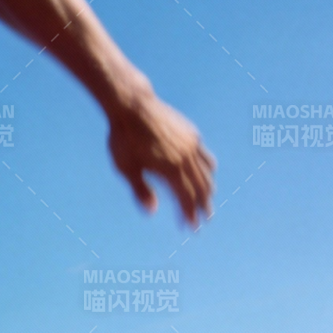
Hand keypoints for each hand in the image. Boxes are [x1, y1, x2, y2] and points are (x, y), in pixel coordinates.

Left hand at [108, 92, 215, 226]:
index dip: (189, 214)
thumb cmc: (124, 138)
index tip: (192, 228)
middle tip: (205, 220)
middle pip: (200, 187)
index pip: (185, 198)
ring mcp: (190, 143)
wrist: (132, 104)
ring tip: (208, 200)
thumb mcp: (127, 168)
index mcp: (170, 168)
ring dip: (208, 188)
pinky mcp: (190, 133)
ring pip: (206, 172)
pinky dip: (208, 167)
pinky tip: (209, 172)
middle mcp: (185, 157)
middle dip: (202, 205)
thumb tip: (152, 211)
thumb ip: (141, 190)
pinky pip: (204, 155)